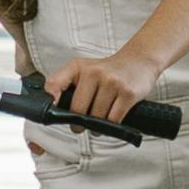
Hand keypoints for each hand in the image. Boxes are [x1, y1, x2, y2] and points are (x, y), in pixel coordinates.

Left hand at [42, 50, 164, 125]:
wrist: (139, 61)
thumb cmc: (107, 71)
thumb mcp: (85, 70)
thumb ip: (66, 85)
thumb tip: (53, 109)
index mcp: (78, 67)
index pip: (54, 83)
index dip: (49, 100)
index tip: (50, 113)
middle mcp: (93, 72)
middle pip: (78, 110)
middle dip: (78, 123)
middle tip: (81, 125)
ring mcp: (112, 82)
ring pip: (96, 118)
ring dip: (97, 127)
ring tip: (100, 120)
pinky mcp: (128, 93)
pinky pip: (113, 120)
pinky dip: (111, 126)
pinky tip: (111, 120)